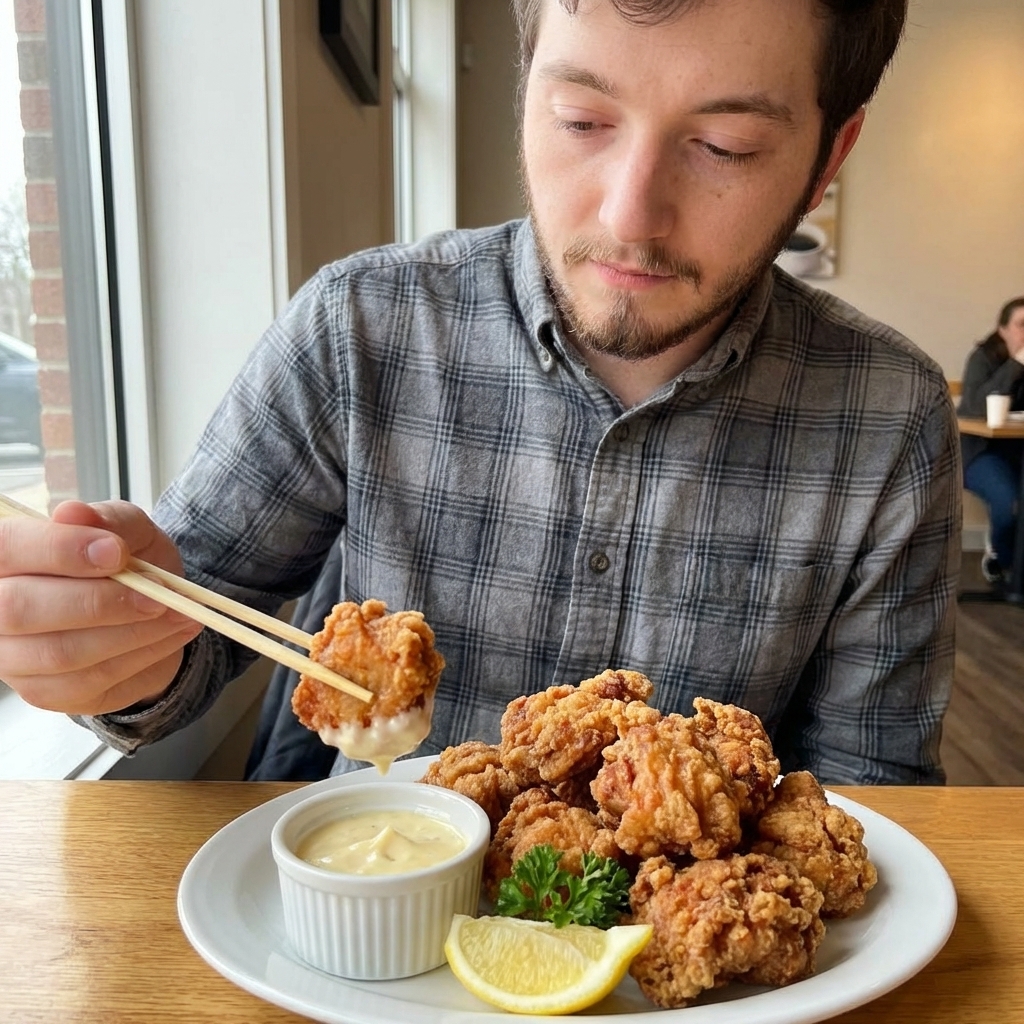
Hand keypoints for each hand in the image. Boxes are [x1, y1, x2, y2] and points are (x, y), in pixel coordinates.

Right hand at [0, 500, 203, 715]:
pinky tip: (169, 634)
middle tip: (158, 594)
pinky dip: (141, 655)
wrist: (148, 608)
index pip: (5, 548)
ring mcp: (13, 657)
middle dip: (99, 601)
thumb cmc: (124, 561)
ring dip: (131, 632)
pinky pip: (90, 679)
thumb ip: (107, 520)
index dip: (57, 550)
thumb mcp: (128, 529)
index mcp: (6, 556)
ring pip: (62, 651)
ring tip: (177, 613)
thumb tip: (72, 513)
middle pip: (20, 609)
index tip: (115, 553)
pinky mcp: (44, 692)